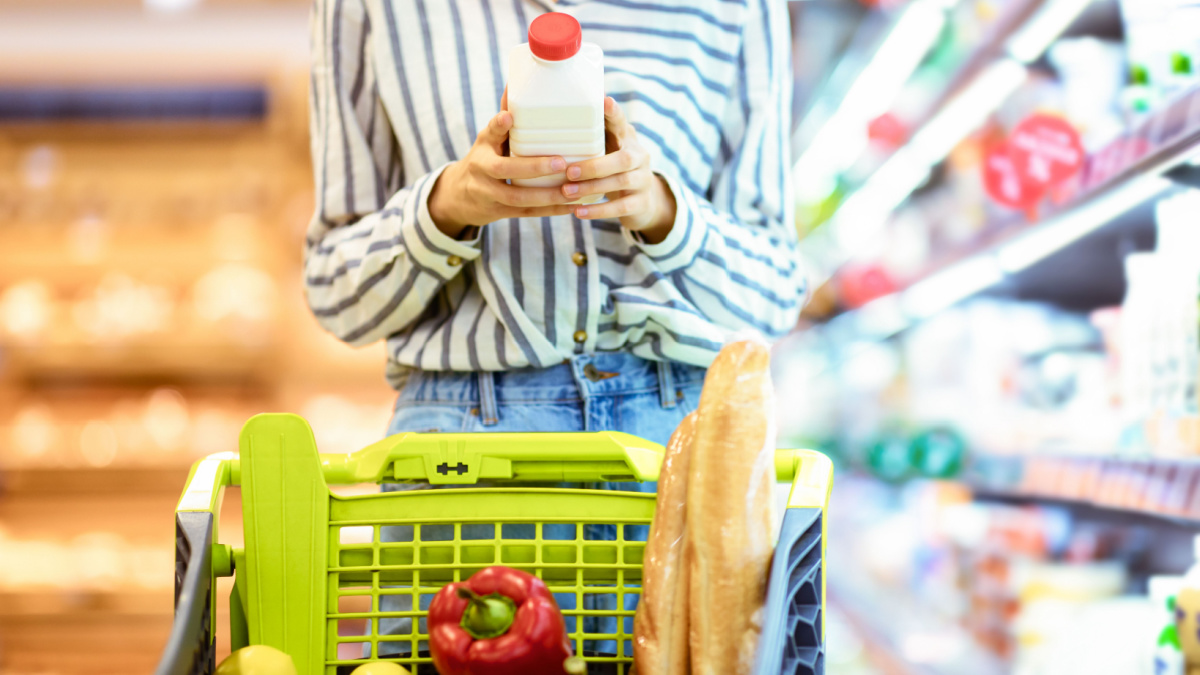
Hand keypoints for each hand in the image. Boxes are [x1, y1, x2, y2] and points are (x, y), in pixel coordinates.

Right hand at [428, 101, 574, 236]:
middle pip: (505, 169)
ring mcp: (490, 194)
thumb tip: (514, 83)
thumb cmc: (484, 158)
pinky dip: (551, 211)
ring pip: (518, 197)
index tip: (508, 116)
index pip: (489, 132)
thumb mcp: (488, 138)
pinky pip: (527, 213)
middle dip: (533, 167)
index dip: (498, 126)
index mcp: (483, 146)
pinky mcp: (501, 212)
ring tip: (572, 189)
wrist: (459, 195)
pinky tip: (571, 206)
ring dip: (547, 195)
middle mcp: (482, 170)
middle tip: (561, 162)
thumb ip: (505, 119)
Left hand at [562, 97, 676, 243]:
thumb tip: (552, 118)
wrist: (643, 201)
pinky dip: (599, 211)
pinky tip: (579, 213)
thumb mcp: (607, 150)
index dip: (614, 113)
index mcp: (627, 139)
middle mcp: (639, 156)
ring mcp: (643, 180)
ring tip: (567, 192)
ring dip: (592, 188)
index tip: (604, 101)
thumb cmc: (613, 170)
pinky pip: (621, 207)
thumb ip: (589, 137)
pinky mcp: (641, 202)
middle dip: (595, 166)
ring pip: (620, 182)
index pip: (621, 123)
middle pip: (622, 159)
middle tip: (570, 171)